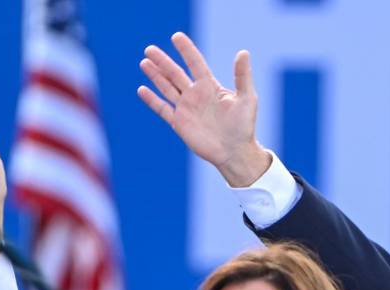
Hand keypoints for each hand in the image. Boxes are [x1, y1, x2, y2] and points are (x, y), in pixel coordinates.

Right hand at [137, 33, 271, 186]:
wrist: (235, 152)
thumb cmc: (244, 126)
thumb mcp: (247, 99)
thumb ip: (242, 76)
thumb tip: (243, 52)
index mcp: (210, 87)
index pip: (195, 63)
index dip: (186, 50)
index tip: (176, 36)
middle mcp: (196, 95)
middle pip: (175, 74)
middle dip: (163, 61)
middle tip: (149, 49)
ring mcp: (186, 109)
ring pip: (167, 88)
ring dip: (155, 75)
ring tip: (144, 62)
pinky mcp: (180, 124)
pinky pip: (163, 109)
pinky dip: (152, 100)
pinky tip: (142, 90)